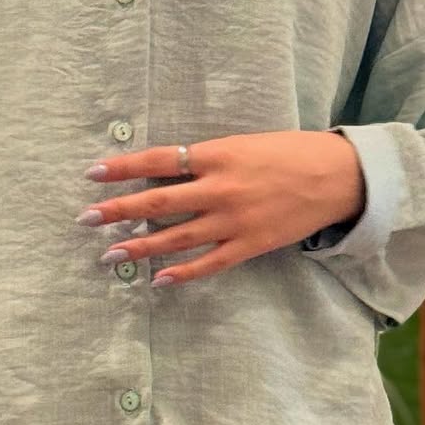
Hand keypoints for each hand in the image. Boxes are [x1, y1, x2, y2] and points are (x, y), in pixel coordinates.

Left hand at [76, 130, 365, 286]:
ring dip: (140, 247)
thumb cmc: (290, 153)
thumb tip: (165, 172)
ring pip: (176, 238)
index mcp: (217, 154)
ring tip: (110, 255)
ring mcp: (234, 221)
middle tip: (86, 218)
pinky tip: (158, 280)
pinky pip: (208, 263)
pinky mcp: (249, 245)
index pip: (157, 160)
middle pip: (157, 203)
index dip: (123, 167)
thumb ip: (205, 160)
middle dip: (118, 211)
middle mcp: (220, 189)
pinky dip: (182, 273)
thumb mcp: (243, 144)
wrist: (337, 176)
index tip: (92, 173)